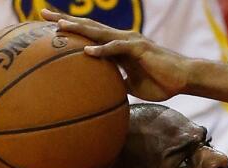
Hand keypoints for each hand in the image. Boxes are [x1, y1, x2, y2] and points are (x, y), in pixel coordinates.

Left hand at [41, 8, 189, 101]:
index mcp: (119, 46)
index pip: (90, 34)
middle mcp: (122, 38)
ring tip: (59, 26)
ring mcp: (130, 41)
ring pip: (99, 32)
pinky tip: (87, 51)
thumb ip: (116, 83)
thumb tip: (102, 93)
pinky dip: (102, 49)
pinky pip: (117, 48)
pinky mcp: (140, 48)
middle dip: (65, 20)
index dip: (70, 30)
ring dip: (79, 29)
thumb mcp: (133, 85)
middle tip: (42, 14)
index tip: (49, 27)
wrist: (184, 79)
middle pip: (89, 27)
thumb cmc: (162, 82)